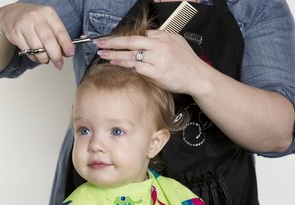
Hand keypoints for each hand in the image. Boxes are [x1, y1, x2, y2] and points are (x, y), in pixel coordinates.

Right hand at [0, 3, 73, 68]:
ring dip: (44, 58)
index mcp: (48, 13)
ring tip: (46, 59)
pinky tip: (36, 55)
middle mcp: (36, 17)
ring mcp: (24, 25)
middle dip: (55, 56)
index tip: (70, 53)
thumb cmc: (35, 21)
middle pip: (48, 41)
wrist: (12, 14)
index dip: (66, 44)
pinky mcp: (15, 34)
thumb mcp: (49, 23)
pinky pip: (28, 51)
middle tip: (59, 64)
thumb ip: (59, 37)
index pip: (60, 31)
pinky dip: (35, 57)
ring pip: (37, 48)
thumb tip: (67, 53)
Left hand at [95, 30, 212, 96]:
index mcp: (163, 37)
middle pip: (131, 41)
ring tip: (102, 53)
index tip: (111, 40)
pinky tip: (115, 64)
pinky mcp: (157, 73)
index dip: (122, 38)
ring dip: (114, 54)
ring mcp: (158, 60)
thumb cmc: (187, 61)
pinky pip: (137, 67)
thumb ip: (160, 38)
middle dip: (113, 41)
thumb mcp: (176, 42)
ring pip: (131, 54)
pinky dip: (125, 65)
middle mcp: (159, 46)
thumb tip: (146, 36)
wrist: (197, 77)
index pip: (138, 35)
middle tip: (99, 42)